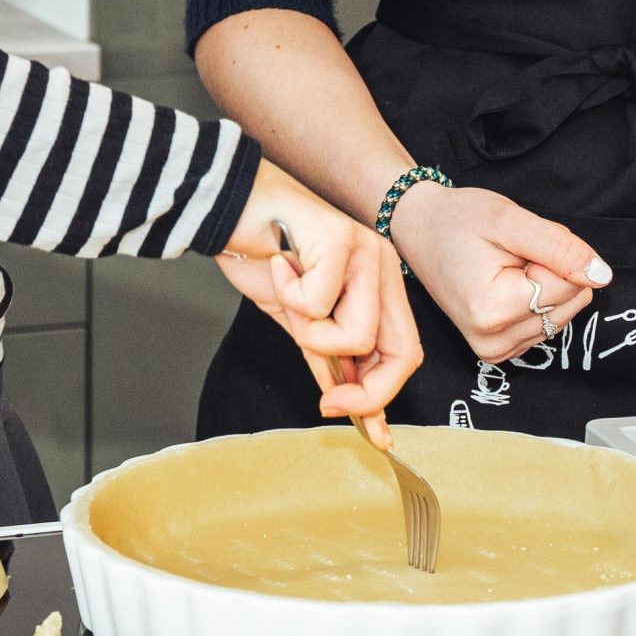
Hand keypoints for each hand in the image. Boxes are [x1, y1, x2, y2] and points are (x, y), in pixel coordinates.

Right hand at [216, 164, 421, 439]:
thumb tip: (355, 413)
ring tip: (288, 301)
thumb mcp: (302, 324)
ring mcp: (367, 250)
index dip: (382, 397)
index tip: (358, 425)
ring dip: (311, 334)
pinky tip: (280, 267)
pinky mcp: (341, 239)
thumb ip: (332, 362)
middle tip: (327, 403)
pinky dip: (289, 298)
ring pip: (358, 335)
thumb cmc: (264, 257)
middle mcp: (384, 266)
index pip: (404, 352)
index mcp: (381, 284)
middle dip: (364, 392)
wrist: (231, 211)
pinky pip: (319, 304)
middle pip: (400, 351)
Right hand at [389, 182, 613, 363]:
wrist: (418, 230)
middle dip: (549, 272)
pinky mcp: (497, 350)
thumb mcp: (509, 220)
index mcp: (494, 311)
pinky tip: (504, 283)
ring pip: (562, 314)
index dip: (552, 256)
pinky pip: (545, 323)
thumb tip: (602, 275)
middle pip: (570, 303)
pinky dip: (534, 299)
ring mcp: (494, 350)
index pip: (571, 286)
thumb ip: (560, 248)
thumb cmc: (456, 220)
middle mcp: (493, 341)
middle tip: (511, 256)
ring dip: (542, 285)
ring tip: (504, 268)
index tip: (517, 247)